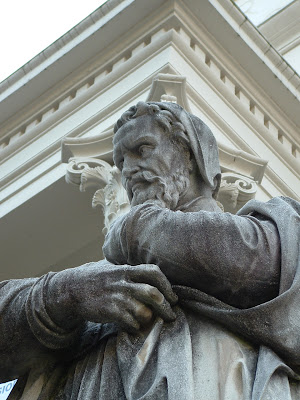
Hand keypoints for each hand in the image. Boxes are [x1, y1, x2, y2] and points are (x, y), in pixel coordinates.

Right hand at [46, 261, 176, 332]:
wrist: (71, 289)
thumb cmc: (96, 279)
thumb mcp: (114, 269)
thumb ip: (132, 272)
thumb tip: (154, 277)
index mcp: (127, 270)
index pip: (153, 272)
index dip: (167, 284)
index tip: (173, 297)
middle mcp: (123, 282)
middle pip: (153, 293)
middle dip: (166, 306)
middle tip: (171, 315)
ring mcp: (116, 297)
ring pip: (143, 310)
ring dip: (150, 318)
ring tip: (151, 321)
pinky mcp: (108, 311)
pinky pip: (130, 322)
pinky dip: (136, 327)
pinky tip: (135, 327)